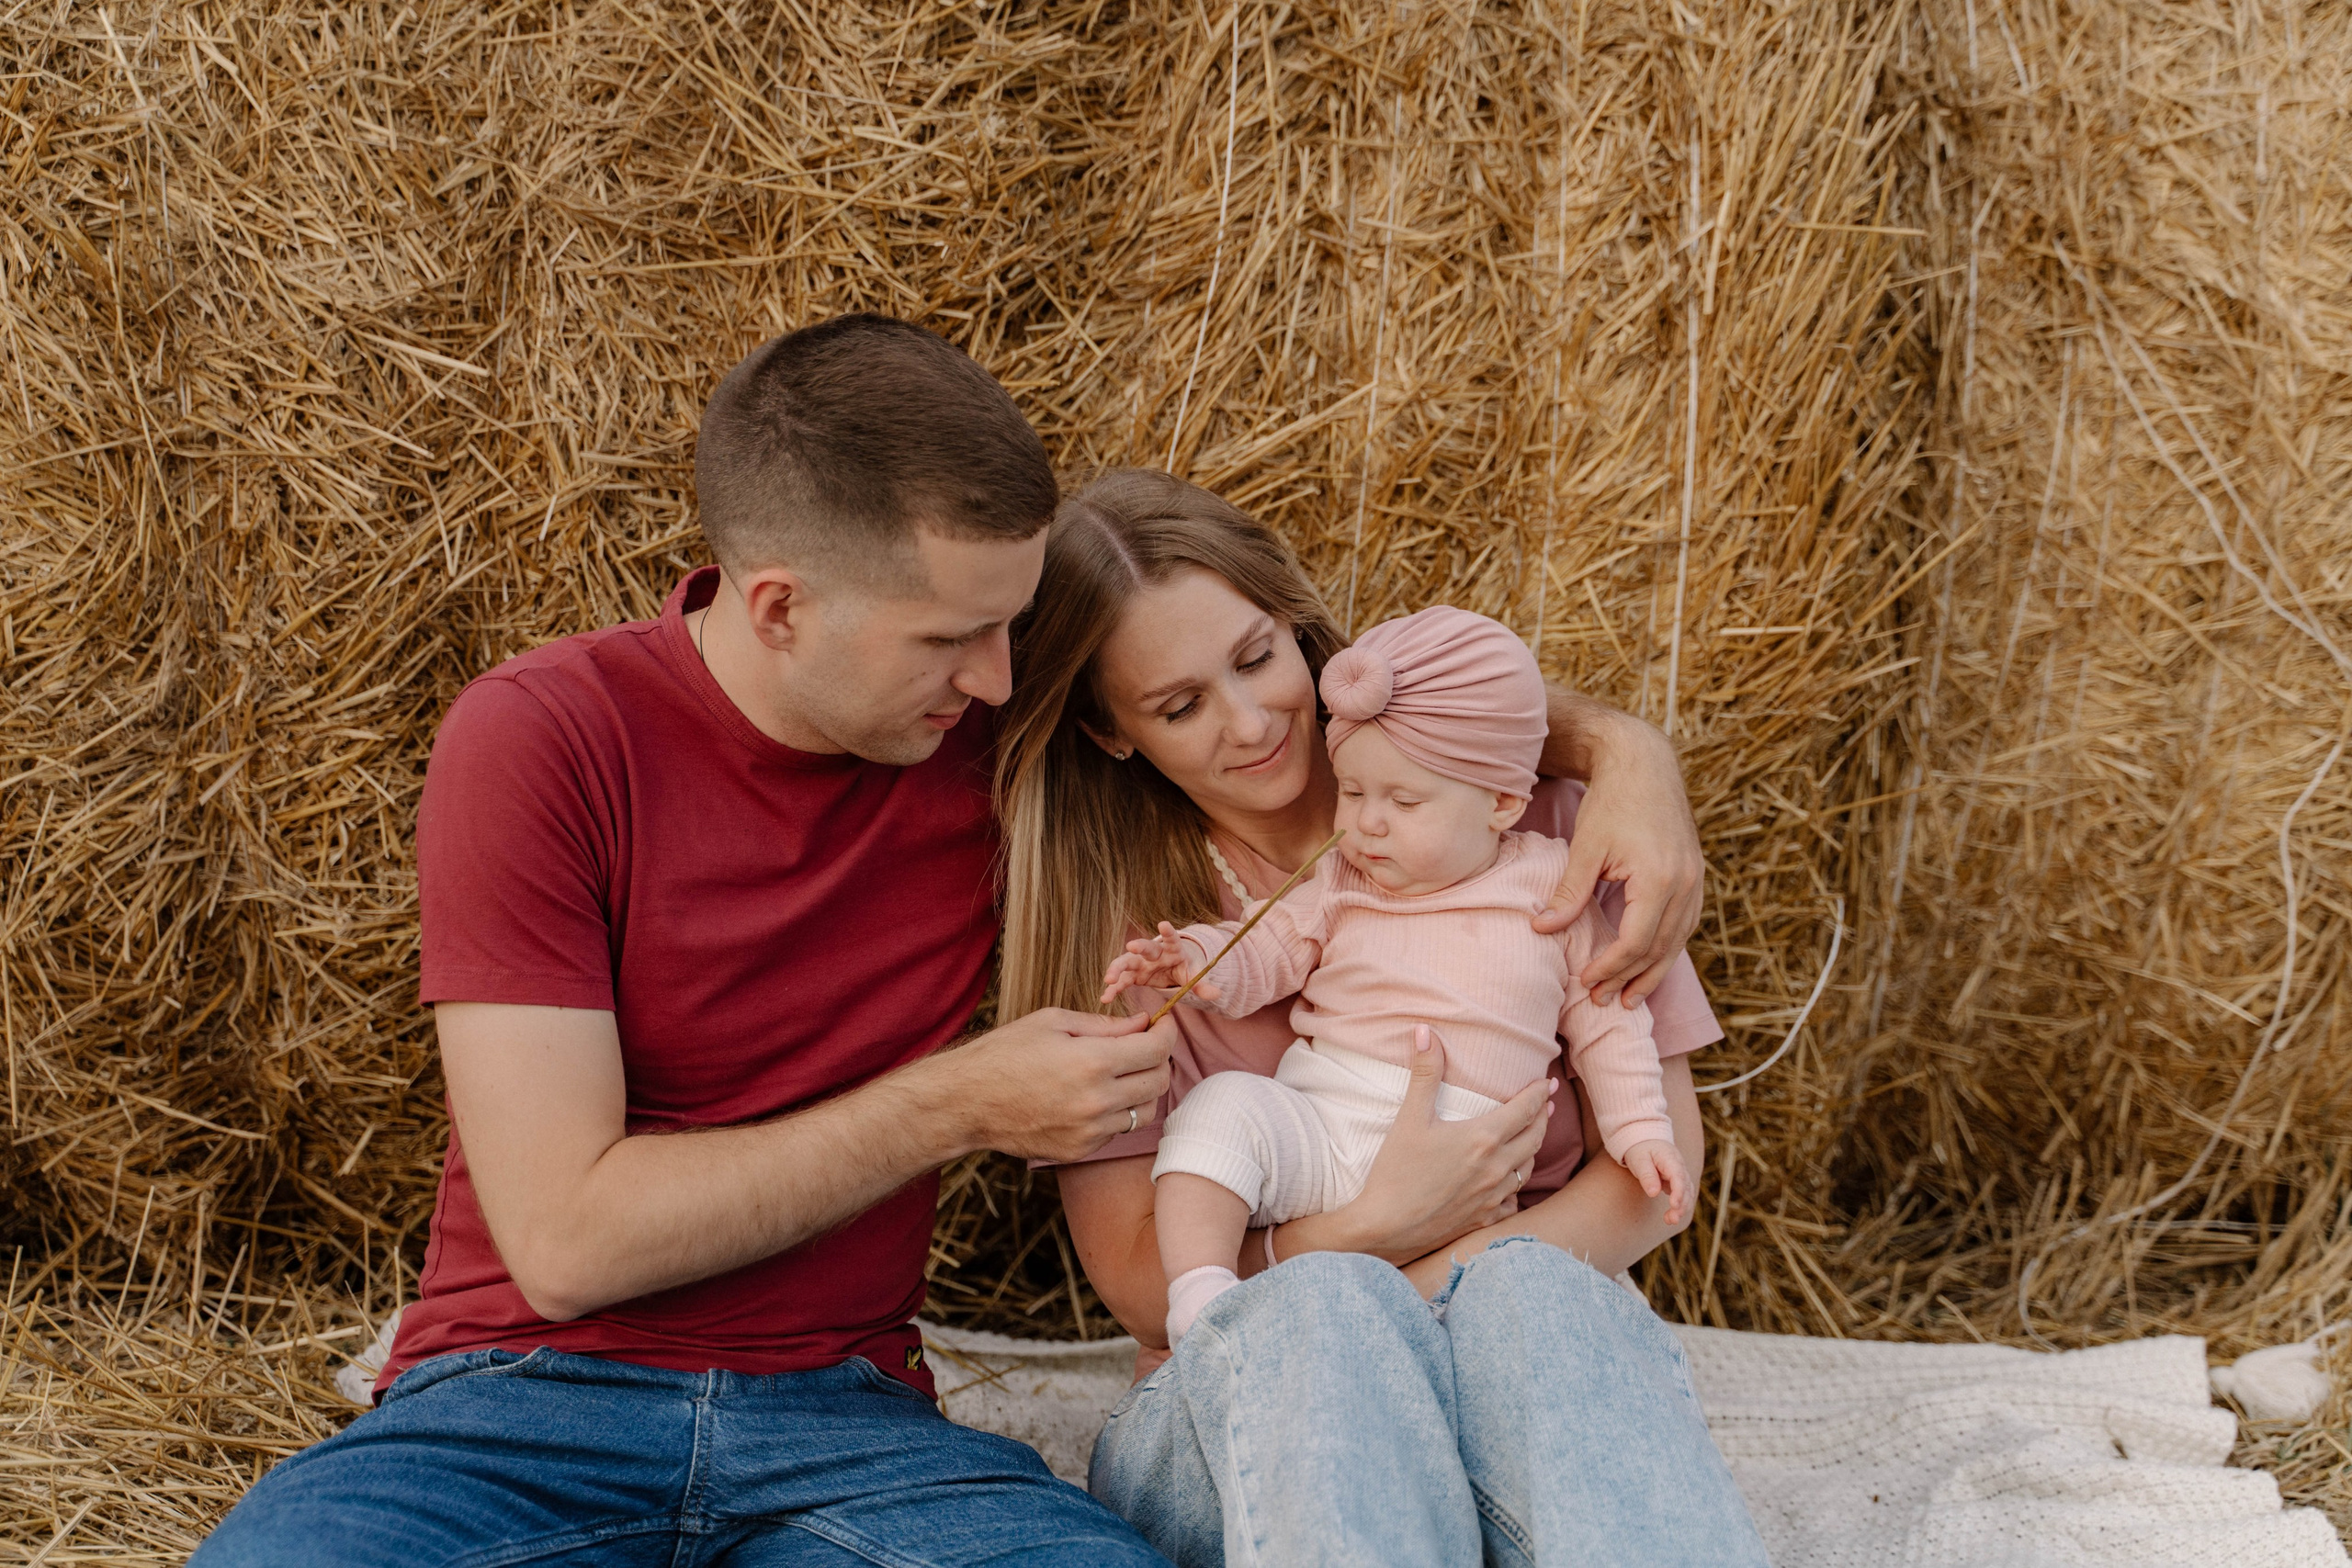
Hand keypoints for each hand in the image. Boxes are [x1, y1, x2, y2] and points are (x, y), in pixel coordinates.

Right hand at [926, 1008, 1174, 1163]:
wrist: (967, 1102)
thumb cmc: (1006, 1053)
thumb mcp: (1054, 1022)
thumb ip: (1105, 1025)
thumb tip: (1143, 1023)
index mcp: (1093, 1062)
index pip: (1156, 1049)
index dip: (1167, 1032)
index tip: (1162, 1024)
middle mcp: (1097, 1100)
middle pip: (1159, 1081)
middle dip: (1160, 1059)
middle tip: (1147, 1045)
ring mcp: (1089, 1131)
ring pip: (1144, 1111)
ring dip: (1143, 1089)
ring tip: (1124, 1072)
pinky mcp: (1080, 1150)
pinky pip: (1118, 1131)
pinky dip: (1118, 1112)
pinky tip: (1097, 1096)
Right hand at [1099, 922, 1216, 1005]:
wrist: (1172, 968)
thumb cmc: (1184, 967)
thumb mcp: (1194, 975)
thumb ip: (1202, 985)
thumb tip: (1217, 994)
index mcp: (1172, 948)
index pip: (1171, 938)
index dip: (1168, 931)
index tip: (1163, 924)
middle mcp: (1154, 952)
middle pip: (1145, 947)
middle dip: (1138, 946)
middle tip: (1131, 946)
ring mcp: (1141, 962)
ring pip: (1127, 962)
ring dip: (1117, 969)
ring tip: (1108, 980)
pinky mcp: (1133, 974)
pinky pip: (1121, 980)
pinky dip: (1114, 989)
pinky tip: (1105, 998)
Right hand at [1329, 1025, 1553, 1264]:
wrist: (1385, 1227)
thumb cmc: (1395, 1172)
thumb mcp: (1409, 1118)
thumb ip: (1424, 1074)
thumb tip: (1426, 1032)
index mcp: (1484, 1138)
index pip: (1526, 1109)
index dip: (1539, 1094)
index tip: (1548, 1083)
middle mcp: (1497, 1167)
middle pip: (1535, 1137)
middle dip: (1543, 1117)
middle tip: (1547, 1105)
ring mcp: (1494, 1197)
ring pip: (1527, 1168)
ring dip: (1533, 1149)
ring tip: (1532, 1136)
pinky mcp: (1485, 1219)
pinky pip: (1514, 1201)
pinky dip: (1517, 1186)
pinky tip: (1512, 1182)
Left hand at [1534, 713, 1703, 1007]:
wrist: (1645, 765)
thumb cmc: (1611, 803)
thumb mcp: (1585, 848)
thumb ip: (1568, 893)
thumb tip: (1541, 928)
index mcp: (1658, 878)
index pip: (1635, 941)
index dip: (1610, 967)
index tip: (1586, 981)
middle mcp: (1685, 884)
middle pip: (1659, 948)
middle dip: (1629, 978)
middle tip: (1601, 1001)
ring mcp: (1696, 881)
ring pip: (1677, 942)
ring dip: (1652, 972)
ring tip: (1628, 998)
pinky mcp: (1695, 877)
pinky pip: (1684, 925)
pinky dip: (1666, 949)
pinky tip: (1648, 964)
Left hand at [1619, 1138, 1690, 1226]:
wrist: (1645, 1139)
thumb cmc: (1640, 1148)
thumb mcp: (1639, 1159)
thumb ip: (1647, 1175)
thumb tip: (1654, 1193)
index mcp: (1671, 1158)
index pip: (1679, 1176)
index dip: (1678, 1192)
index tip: (1674, 1205)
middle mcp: (1680, 1167)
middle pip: (1686, 1187)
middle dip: (1681, 1204)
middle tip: (1671, 1219)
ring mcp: (1680, 1174)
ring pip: (1687, 1193)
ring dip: (1681, 1208)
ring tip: (1670, 1221)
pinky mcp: (1677, 1181)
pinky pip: (1683, 1194)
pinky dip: (1679, 1205)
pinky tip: (1670, 1216)